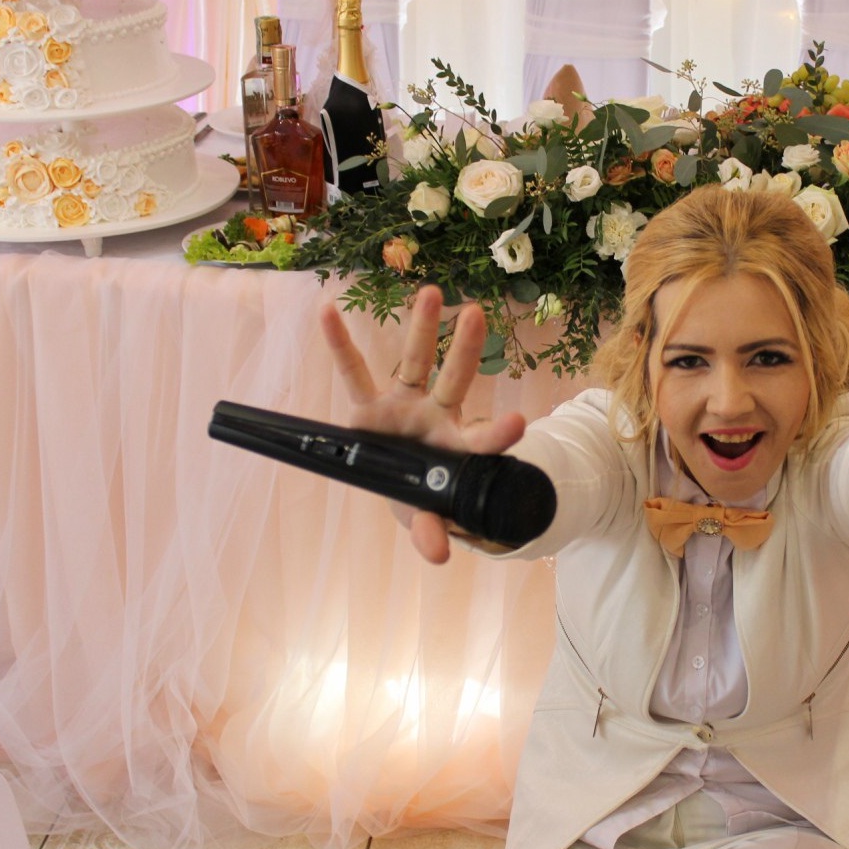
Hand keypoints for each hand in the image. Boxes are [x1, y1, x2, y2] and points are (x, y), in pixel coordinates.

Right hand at [320, 285, 525, 561]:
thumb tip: (437, 555)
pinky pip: (354, 372)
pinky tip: (329, 311)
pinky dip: (340, 344)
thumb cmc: (424, 498)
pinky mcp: (370, 405)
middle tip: (477, 314)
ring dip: (422, 329)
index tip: (520, 422)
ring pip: (415, 363)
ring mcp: (404, 405)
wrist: (400, 486)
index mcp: (457, 447)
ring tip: (431, 292)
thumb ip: (431, 531)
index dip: (499, 433)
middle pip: (453, 380)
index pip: (482, 439)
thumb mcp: (425, 518)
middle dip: (464, 351)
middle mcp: (435, 417)